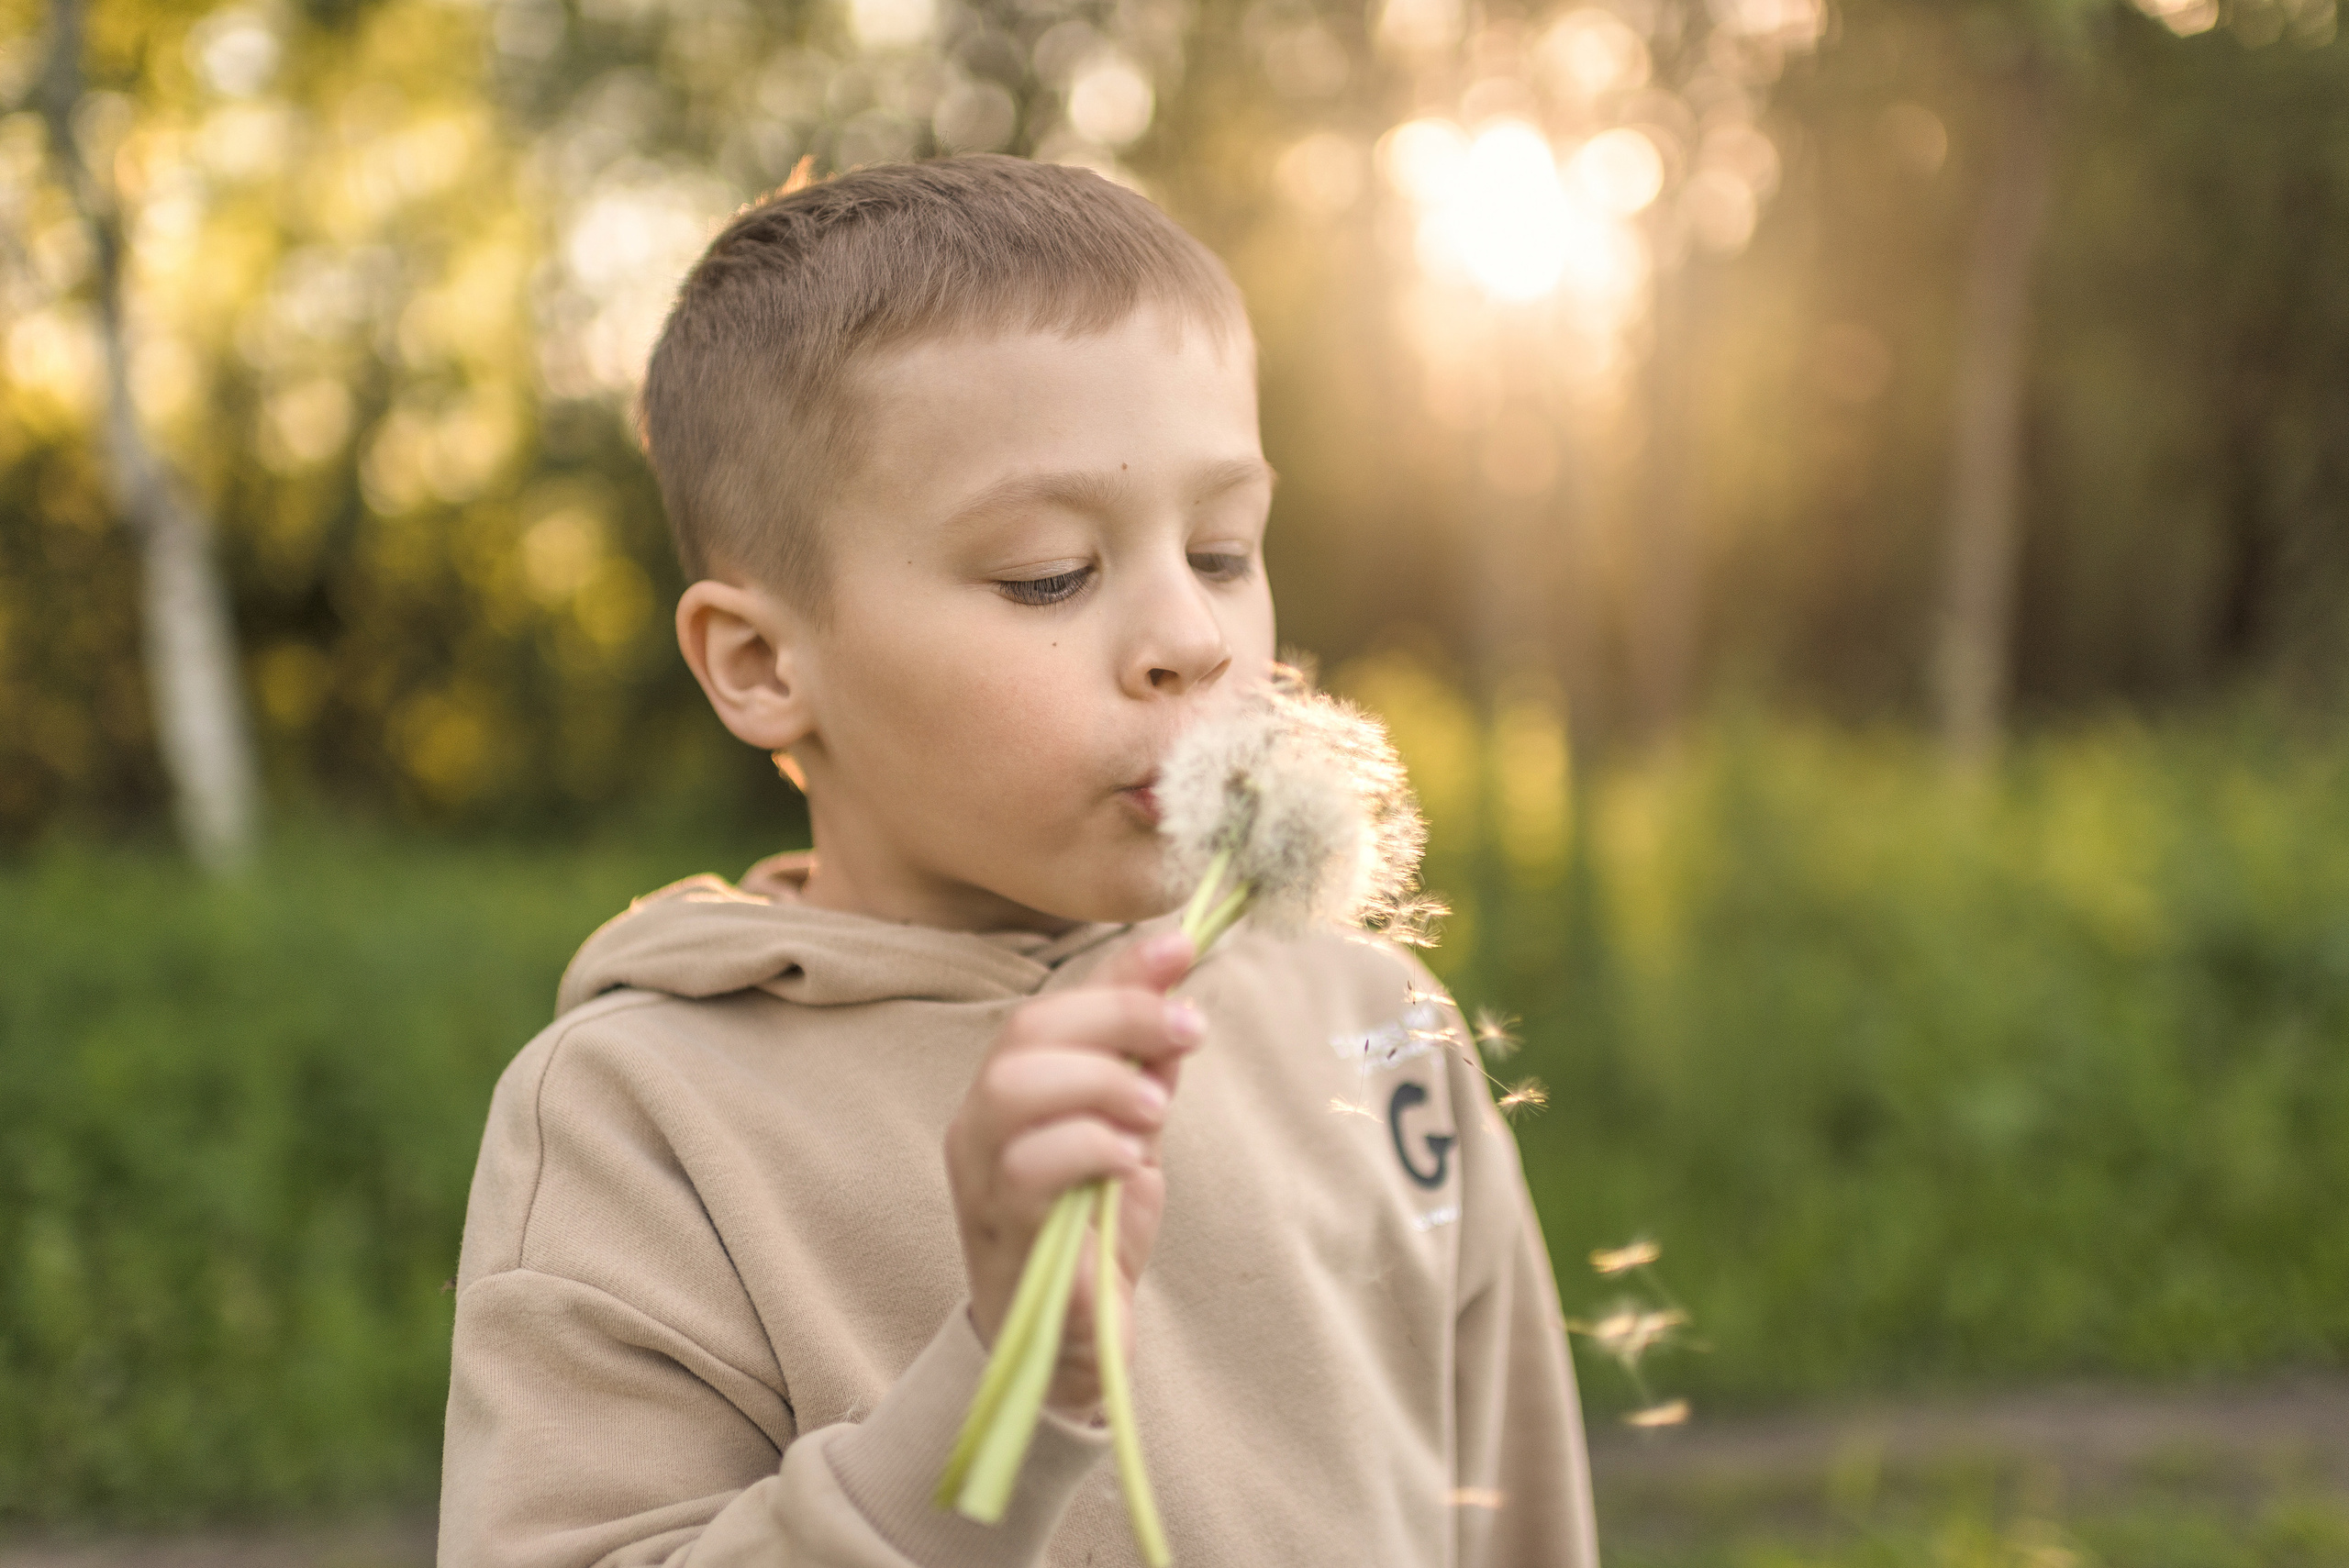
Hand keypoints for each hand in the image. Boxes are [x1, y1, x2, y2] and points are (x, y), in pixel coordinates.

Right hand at [944, 929, 1200, 1417]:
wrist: (1078, 1340)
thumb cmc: (1097, 1229)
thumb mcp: (1131, 1131)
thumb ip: (1145, 1065)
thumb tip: (1177, 987)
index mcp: (1007, 1092)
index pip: (1048, 1010)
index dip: (1117, 975)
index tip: (1183, 948)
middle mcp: (980, 1124)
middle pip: (1027, 1033)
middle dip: (1118, 1018)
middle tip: (1189, 1032)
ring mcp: (983, 1175)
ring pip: (1015, 1087)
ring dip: (1102, 1082)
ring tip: (1155, 1112)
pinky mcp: (1004, 1226)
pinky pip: (1034, 1164)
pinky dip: (1094, 1146)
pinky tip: (1130, 1163)